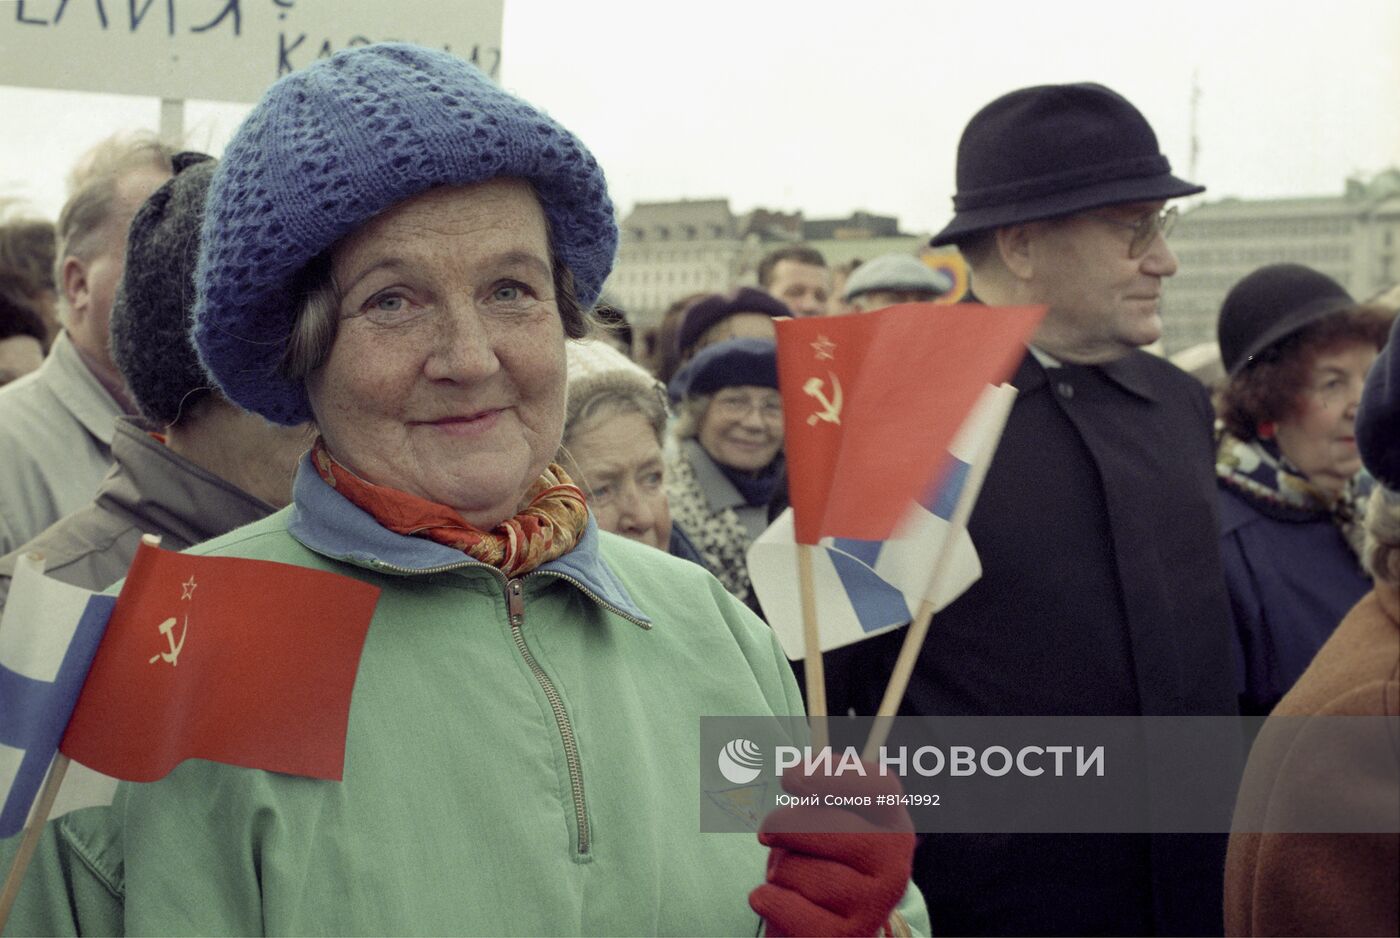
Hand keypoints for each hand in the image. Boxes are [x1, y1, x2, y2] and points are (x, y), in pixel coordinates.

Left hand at [749, 762, 914, 936]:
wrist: (827, 928)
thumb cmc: (821, 859)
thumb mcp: (824, 819)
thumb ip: (816, 790)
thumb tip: (795, 775)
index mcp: (894, 825)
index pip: (877, 786)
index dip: (834, 775)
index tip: (789, 777)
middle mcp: (896, 865)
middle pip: (823, 824)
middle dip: (783, 826)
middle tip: (767, 833)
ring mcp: (875, 906)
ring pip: (797, 868)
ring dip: (778, 871)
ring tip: (792, 880)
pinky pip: (783, 904)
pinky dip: (767, 899)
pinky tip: (777, 901)